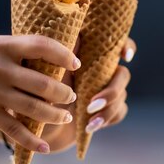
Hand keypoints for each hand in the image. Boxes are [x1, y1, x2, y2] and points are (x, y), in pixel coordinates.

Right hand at [0, 35, 79, 152]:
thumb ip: (15, 53)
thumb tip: (48, 61)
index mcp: (2, 45)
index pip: (42, 45)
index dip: (63, 55)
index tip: (75, 64)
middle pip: (43, 83)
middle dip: (64, 93)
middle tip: (71, 97)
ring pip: (33, 108)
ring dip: (54, 115)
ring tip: (64, 117)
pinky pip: (13, 129)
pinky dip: (31, 140)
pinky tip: (44, 147)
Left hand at [44, 37, 135, 151]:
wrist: (35, 120)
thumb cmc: (37, 88)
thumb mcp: (45, 69)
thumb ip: (60, 53)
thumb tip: (75, 36)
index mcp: (91, 56)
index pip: (117, 44)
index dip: (127, 47)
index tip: (124, 57)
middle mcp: (102, 72)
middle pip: (123, 75)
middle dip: (112, 91)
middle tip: (91, 104)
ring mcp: (107, 92)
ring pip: (122, 96)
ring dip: (108, 110)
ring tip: (89, 122)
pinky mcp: (107, 111)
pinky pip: (119, 112)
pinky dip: (107, 119)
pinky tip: (90, 126)